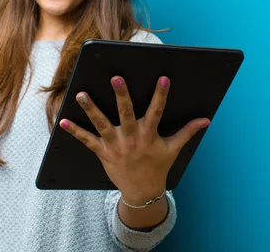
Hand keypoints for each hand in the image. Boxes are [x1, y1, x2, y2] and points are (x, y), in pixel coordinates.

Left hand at [59, 76, 209, 202]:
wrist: (142, 191)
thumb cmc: (158, 166)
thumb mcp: (173, 148)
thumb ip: (188, 131)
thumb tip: (206, 119)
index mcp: (149, 135)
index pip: (157, 111)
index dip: (161, 95)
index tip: (164, 78)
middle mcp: (131, 139)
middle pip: (125, 114)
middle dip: (121, 96)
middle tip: (116, 78)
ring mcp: (115, 146)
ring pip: (102, 124)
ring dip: (91, 110)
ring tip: (81, 95)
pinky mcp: (102, 152)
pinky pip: (86, 141)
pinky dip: (74, 131)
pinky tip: (62, 121)